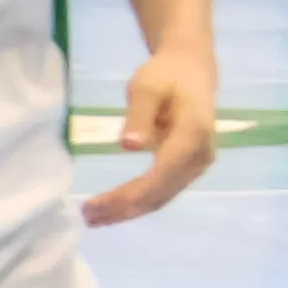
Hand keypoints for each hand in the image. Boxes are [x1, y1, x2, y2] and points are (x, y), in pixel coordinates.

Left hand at [87, 42, 220, 226]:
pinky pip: (163, 192)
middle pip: (161, 192)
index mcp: (193, 134)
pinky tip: (114, 208)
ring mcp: (197, 164)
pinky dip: (137, 203)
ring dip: (129, 210)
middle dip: (124, 208)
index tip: (94, 204)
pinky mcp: (189, 168)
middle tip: (86, 215)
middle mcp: (201, 155)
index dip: (128, 194)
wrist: (192, 70)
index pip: (161, 174)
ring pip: (162, 197)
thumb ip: (138, 115)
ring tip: (94, 217)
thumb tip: (128, 146)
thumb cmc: (166, 76)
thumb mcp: (146, 86)